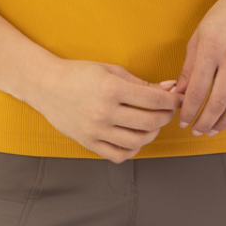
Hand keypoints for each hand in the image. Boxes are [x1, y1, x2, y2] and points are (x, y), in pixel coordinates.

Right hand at [31, 59, 184, 162]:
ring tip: (152, 123)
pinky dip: (134, 149)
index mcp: (111, 88)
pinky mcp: (89, 143)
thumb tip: (170, 88)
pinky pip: (120, 154)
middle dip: (166, 115)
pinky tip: (135, 137)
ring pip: (138, 141)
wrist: (47, 86)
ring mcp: (96, 130)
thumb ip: (141, 82)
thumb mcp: (111, 70)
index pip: (153, 98)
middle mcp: (104, 112)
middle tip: (167, 110)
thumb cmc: (79, 74)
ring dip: (152, 133)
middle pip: (150, 121)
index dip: (171, 99)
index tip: (178, 98)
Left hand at [173, 0, 225, 136]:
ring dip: (224, 122)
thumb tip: (179, 94)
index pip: (198, 89)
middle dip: (205, 121)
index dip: (189, 110)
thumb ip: (190, 66)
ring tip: (213, 130)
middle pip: (218, 101)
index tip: (182, 120)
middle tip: (196, 131)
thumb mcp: (199, 36)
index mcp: (211, 48)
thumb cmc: (221, 17)